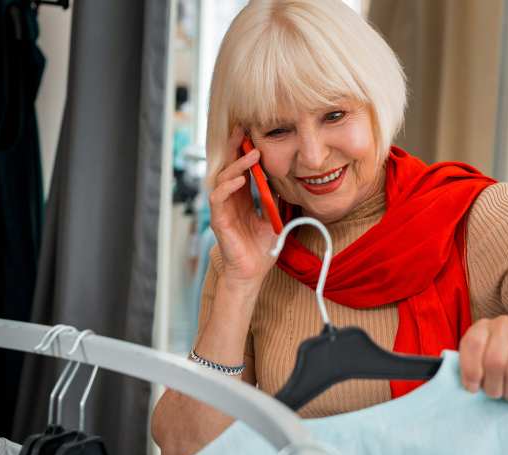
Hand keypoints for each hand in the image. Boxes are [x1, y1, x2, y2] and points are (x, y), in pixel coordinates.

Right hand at [208, 127, 278, 289]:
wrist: (253, 272)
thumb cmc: (261, 248)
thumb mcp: (275, 217)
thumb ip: (277, 198)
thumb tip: (288, 178)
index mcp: (242, 197)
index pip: (241, 167)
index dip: (245, 150)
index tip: (254, 132)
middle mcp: (230, 200)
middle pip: (229, 166)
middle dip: (236, 147)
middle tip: (245, 129)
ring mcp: (223, 209)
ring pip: (223, 178)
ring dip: (237, 164)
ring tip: (252, 154)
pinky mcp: (219, 220)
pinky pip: (218, 198)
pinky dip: (228, 186)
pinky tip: (240, 179)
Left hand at [458, 315, 507, 402]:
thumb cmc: (506, 363)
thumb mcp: (482, 360)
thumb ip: (470, 367)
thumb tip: (457, 383)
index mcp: (483, 327)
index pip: (472, 345)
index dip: (470, 372)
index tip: (473, 389)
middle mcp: (505, 324)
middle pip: (494, 362)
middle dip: (493, 387)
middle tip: (497, 394)